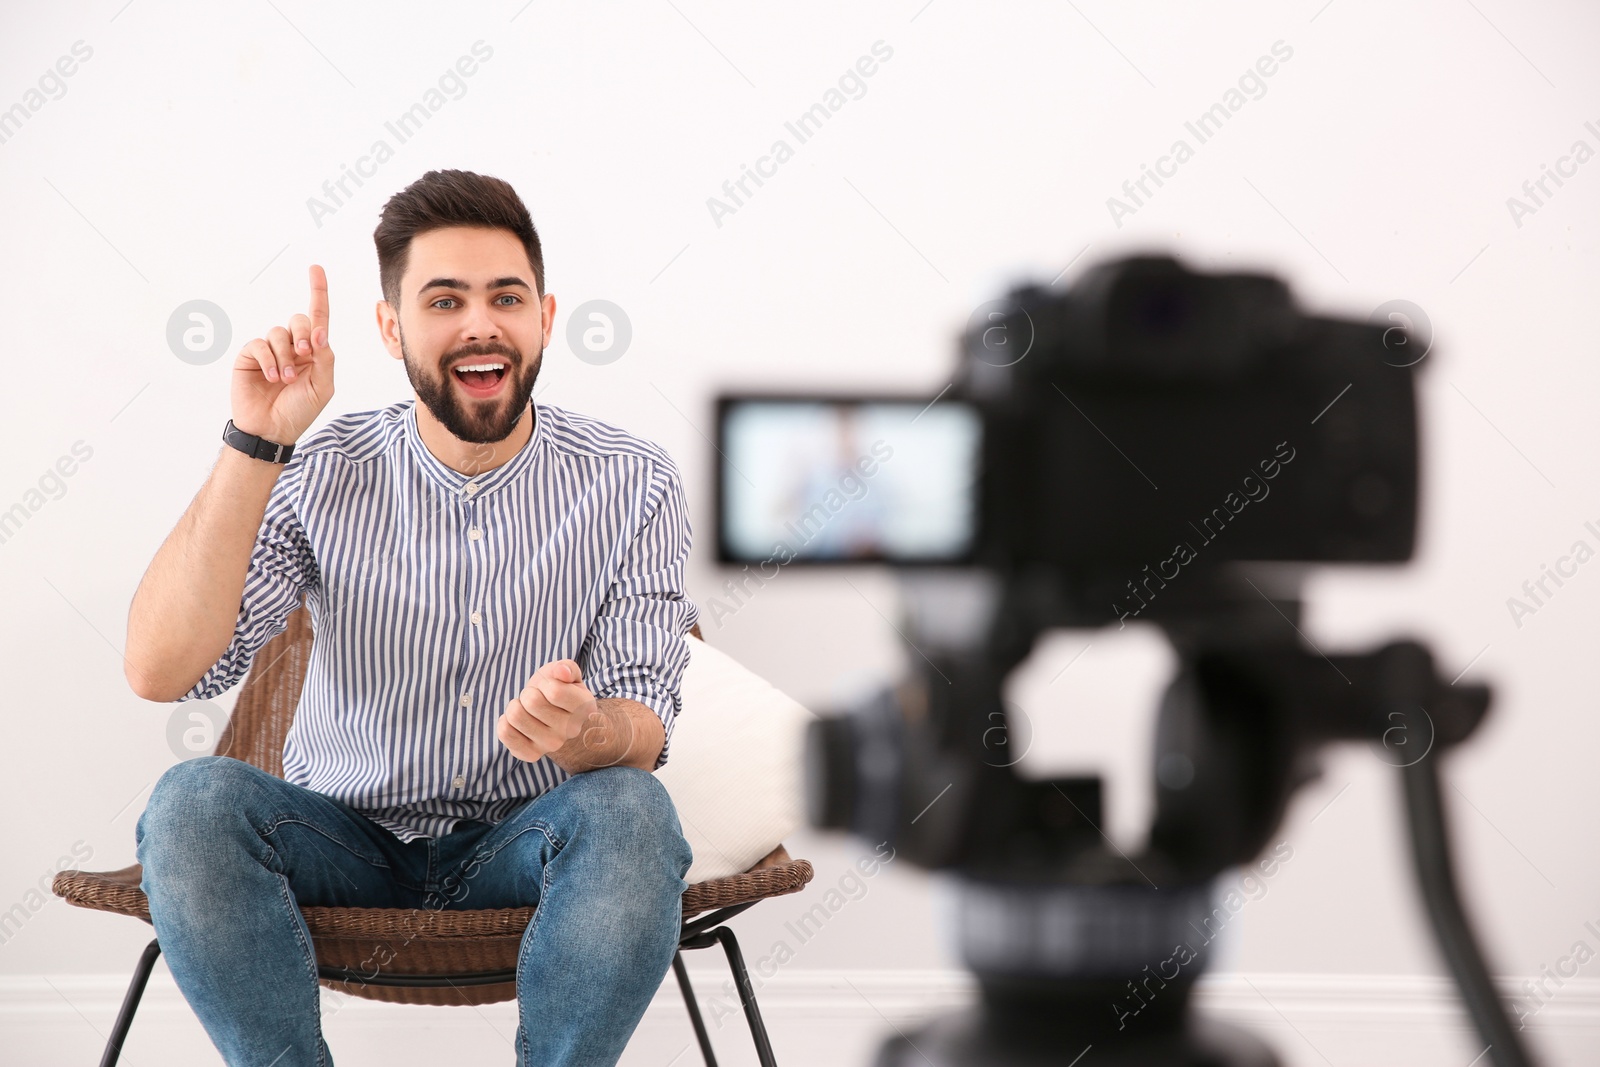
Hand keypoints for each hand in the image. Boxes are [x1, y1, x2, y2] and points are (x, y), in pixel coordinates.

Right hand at [230, 264, 335, 445]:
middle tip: (304, 354)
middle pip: (299, 320)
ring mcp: (271, 351)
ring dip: (285, 356)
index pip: (317, 318)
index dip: (318, 292)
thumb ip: (325, 358)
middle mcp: (292, 347)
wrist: (272, 430)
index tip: (316, 269)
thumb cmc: (299, 411)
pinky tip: (271, 377)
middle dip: (303, 334)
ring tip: (286, 378)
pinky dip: (269, 359)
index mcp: (313, 353)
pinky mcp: (251, 356)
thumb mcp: (323, 386)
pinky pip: (260, 344)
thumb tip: (320, 333)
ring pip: (278, 332)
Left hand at [497, 660, 630, 767]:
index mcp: (583, 708)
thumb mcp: (568, 674)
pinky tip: (517, 722)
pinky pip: (505, 733)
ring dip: (515, 706)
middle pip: (532, 702)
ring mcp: (552, 745)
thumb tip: (560, 672)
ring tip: (526, 709)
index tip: (549, 686)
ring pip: (515, 716)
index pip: (554, 692)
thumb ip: (567, 668)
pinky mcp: (532, 754)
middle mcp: (570, 730)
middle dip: (529, 692)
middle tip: (536, 698)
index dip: (545, 682)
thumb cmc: (562, 692)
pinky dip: (505, 722)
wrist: (560, 722)